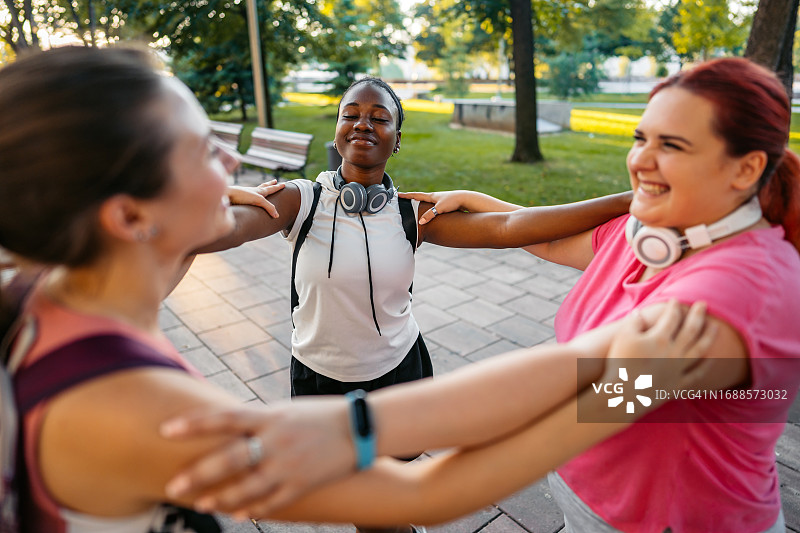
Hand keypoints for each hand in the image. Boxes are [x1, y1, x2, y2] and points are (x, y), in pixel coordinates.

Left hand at [161, 397, 353, 517]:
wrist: (359, 428)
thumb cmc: (317, 415)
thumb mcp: (285, 410)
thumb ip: (256, 420)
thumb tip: (224, 424)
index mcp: (271, 417)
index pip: (225, 418)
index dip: (195, 423)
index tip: (166, 429)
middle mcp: (277, 441)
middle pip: (231, 459)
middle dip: (199, 474)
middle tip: (174, 486)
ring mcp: (290, 466)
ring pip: (248, 487)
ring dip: (221, 497)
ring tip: (201, 504)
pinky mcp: (302, 484)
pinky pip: (272, 502)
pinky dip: (252, 509)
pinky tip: (236, 514)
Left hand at [227, 180, 285, 217]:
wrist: (226, 195)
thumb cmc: (241, 196)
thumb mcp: (258, 200)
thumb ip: (268, 207)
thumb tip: (277, 216)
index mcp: (258, 192)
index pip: (270, 189)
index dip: (277, 187)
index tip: (283, 184)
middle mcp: (253, 191)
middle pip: (264, 186)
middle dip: (270, 184)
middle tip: (274, 181)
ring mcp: (246, 194)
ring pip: (256, 189)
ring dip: (261, 188)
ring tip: (263, 187)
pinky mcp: (240, 198)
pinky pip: (248, 196)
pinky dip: (251, 194)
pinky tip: (249, 196)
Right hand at [398, 190, 467, 223]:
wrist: (466, 199)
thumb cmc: (453, 202)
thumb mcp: (439, 209)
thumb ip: (429, 215)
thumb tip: (420, 222)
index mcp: (431, 196)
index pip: (416, 195)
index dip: (407, 196)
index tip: (398, 194)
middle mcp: (435, 197)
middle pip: (421, 198)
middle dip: (413, 199)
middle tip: (405, 200)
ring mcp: (440, 201)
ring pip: (428, 203)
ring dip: (421, 204)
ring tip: (415, 207)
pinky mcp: (445, 205)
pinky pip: (434, 208)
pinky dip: (429, 210)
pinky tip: (430, 213)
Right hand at [601, 300, 716, 409]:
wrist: (622, 395)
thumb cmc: (619, 363)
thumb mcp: (622, 337)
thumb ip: (634, 322)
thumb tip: (640, 313)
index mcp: (660, 338)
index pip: (671, 317)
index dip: (674, 307)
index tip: (675, 300)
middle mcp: (673, 352)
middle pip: (691, 329)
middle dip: (698, 314)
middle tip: (703, 304)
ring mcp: (678, 369)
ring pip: (699, 349)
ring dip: (709, 336)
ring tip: (715, 326)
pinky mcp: (677, 385)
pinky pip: (697, 373)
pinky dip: (706, 365)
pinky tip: (712, 358)